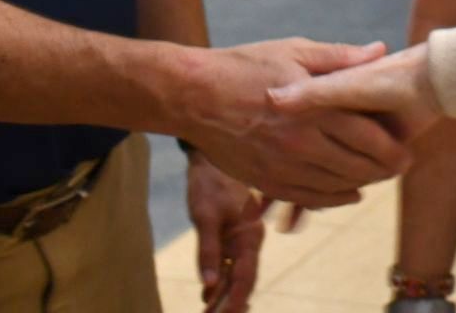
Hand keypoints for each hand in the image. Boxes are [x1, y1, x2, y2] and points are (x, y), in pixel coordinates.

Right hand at [181, 38, 413, 207]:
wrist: (193, 96)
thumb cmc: (245, 67)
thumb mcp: (294, 52)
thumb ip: (339, 57)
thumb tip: (379, 51)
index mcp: (313, 108)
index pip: (367, 134)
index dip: (392, 146)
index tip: (407, 148)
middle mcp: (301, 142)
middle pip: (356, 164)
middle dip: (384, 169)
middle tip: (401, 167)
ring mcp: (282, 165)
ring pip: (335, 185)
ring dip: (362, 184)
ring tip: (378, 177)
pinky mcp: (265, 180)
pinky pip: (307, 198)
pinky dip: (333, 200)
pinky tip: (348, 195)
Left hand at [186, 152, 263, 312]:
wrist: (209, 158)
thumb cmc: (209, 184)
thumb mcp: (204, 217)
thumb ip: (208, 251)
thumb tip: (208, 284)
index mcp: (250, 235)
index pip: (245, 277)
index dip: (236, 300)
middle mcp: (251, 239)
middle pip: (243, 280)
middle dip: (229, 303)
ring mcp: (242, 238)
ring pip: (235, 274)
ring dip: (222, 295)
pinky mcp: (232, 234)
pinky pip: (228, 263)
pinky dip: (219, 280)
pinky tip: (208, 294)